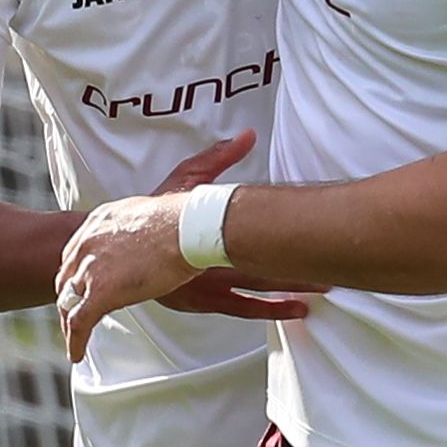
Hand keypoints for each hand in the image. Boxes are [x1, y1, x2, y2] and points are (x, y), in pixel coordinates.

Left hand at [56, 193, 193, 357]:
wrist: (188, 227)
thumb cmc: (183, 221)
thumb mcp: (148, 215)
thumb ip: (138, 228)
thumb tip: (151, 237)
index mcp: (99, 222)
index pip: (77, 254)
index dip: (78, 275)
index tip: (84, 288)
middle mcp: (87, 243)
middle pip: (67, 279)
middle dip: (70, 299)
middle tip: (77, 315)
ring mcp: (91, 268)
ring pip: (68, 303)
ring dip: (70, 323)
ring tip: (75, 340)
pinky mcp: (101, 291)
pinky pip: (79, 322)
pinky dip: (75, 341)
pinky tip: (77, 354)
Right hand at [137, 130, 316, 318]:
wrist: (113, 251)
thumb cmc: (153, 213)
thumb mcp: (184, 180)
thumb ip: (217, 157)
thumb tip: (248, 135)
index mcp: (206, 227)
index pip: (250, 227)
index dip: (283, 229)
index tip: (312, 225)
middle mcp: (206, 259)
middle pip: (258, 263)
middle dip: (296, 265)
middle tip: (332, 267)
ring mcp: (205, 284)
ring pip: (255, 290)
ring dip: (289, 292)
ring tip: (323, 292)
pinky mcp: (202, 302)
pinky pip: (243, 308)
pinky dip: (270, 309)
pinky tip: (297, 311)